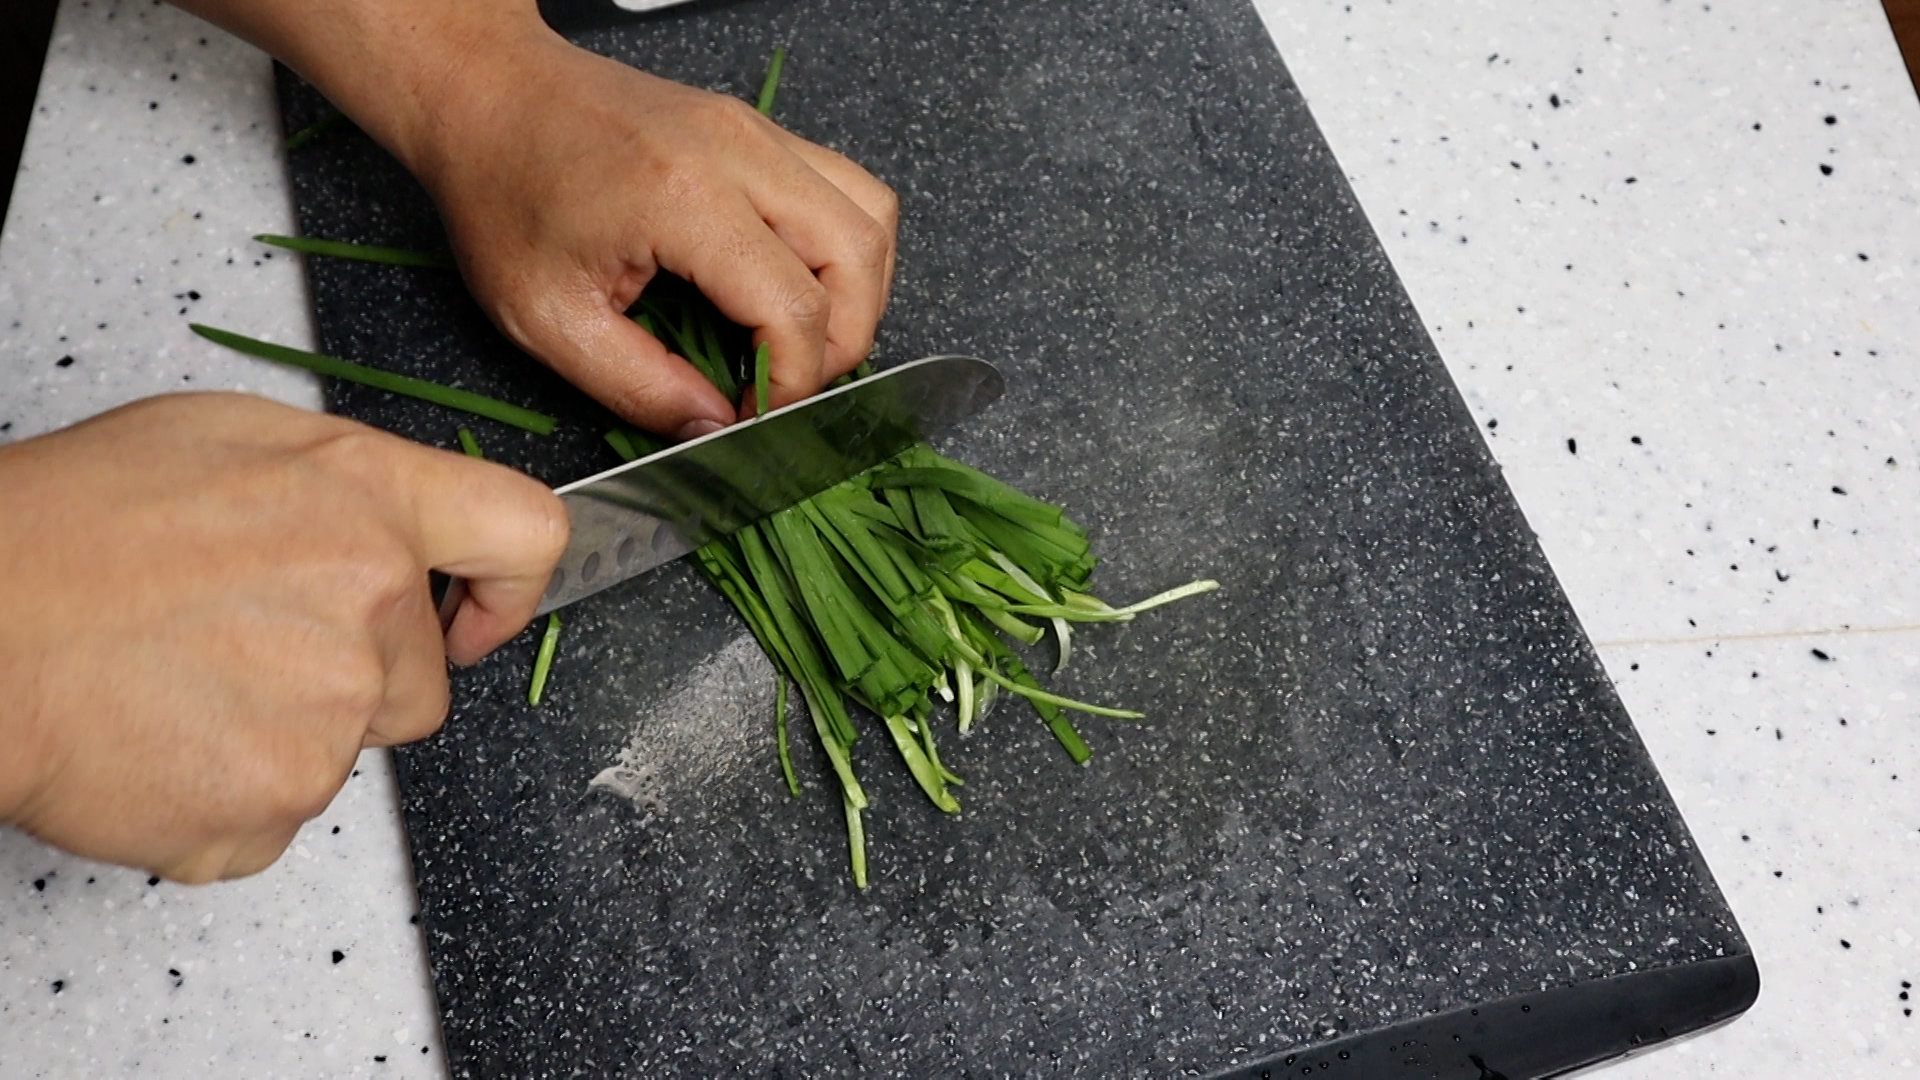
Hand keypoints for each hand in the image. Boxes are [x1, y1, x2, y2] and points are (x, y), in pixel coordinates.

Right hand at [0, 394, 566, 881]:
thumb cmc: (67, 528)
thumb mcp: (227, 441)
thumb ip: (346, 486)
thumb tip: (397, 527)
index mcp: (368, 499)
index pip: (526, 535)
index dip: (510, 589)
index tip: (475, 618)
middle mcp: (370, 602)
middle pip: (421, 681)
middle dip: (355, 677)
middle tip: (242, 646)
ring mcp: (329, 712)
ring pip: (348, 748)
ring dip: (286, 733)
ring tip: (185, 682)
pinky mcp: (276, 803)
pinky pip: (281, 815)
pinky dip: (230, 796)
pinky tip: (168, 738)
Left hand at [415, 32, 899, 436]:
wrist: (489, 96)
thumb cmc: (503, 192)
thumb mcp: (548, 318)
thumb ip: (639, 387)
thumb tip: (713, 428)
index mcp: (683, 198)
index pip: (794, 307)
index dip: (790, 382)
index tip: (752, 415)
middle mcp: (738, 152)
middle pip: (858, 257)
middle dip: (840, 343)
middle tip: (786, 383)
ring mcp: (756, 131)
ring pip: (871, 217)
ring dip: (856, 293)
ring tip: (800, 339)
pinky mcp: (759, 130)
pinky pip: (847, 189)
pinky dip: (843, 251)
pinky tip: (796, 286)